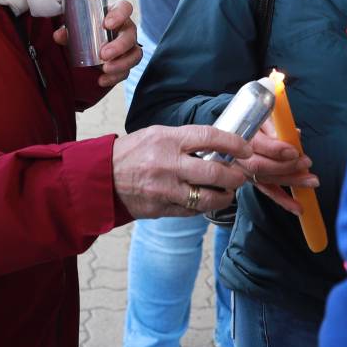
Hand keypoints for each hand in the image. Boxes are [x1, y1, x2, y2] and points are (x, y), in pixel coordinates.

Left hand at [53, 0, 140, 87]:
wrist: (85, 46)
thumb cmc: (84, 29)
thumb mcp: (75, 26)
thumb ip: (67, 29)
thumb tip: (59, 35)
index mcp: (115, 14)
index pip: (125, 8)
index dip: (120, 14)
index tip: (107, 24)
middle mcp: (125, 30)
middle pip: (131, 35)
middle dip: (119, 46)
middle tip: (103, 54)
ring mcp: (128, 48)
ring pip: (134, 55)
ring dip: (121, 63)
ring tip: (105, 69)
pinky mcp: (125, 63)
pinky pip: (126, 71)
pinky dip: (114, 77)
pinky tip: (102, 80)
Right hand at [113, 124, 251, 220]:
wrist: (101, 178)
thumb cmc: (131, 154)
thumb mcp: (156, 135)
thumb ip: (185, 140)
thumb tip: (217, 144)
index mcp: (168, 140)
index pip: (210, 137)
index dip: (233, 143)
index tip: (246, 150)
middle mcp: (168, 164)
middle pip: (214, 171)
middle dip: (234, 176)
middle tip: (240, 176)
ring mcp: (165, 189)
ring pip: (207, 197)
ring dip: (224, 196)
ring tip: (228, 192)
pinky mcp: (161, 208)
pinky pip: (192, 210)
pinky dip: (203, 206)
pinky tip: (206, 201)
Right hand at [246, 119, 317, 217]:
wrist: (230, 133)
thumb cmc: (250, 121)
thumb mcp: (261, 116)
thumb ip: (276, 125)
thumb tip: (295, 135)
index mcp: (240, 136)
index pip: (257, 146)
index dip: (277, 150)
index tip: (294, 151)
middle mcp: (239, 157)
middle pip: (261, 167)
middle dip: (286, 167)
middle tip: (307, 163)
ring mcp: (244, 171)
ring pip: (266, 180)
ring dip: (291, 182)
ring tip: (312, 181)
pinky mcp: (251, 181)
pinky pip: (267, 191)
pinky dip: (283, 200)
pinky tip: (298, 208)